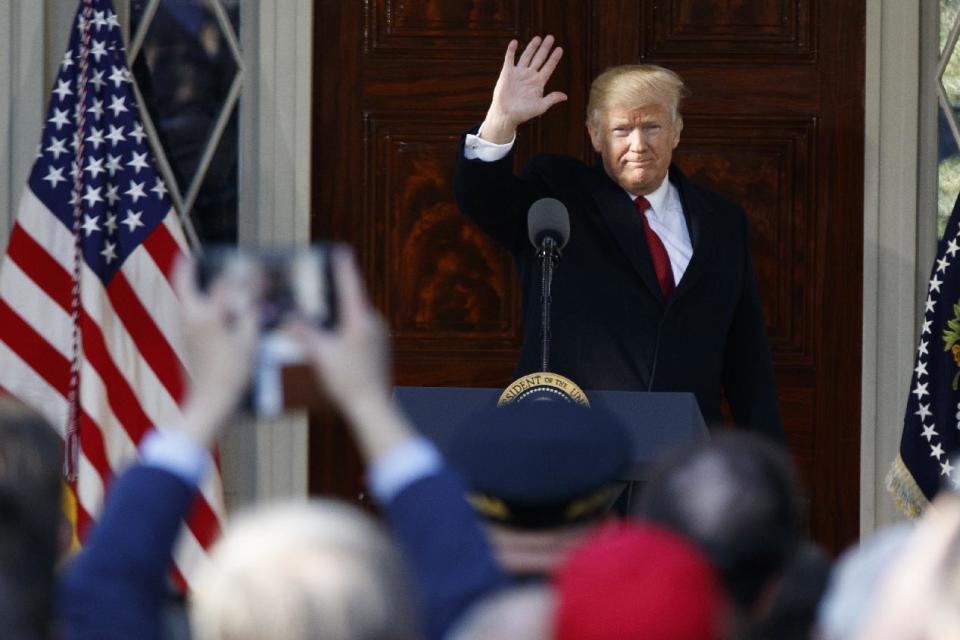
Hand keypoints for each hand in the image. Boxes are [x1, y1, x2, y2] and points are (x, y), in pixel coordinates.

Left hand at [173, 254, 259, 445]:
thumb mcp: (249, 344)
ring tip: (193, 273)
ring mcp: (185, 330)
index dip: (239, 275)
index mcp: (209, 316)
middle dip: (187, 269)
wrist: (209, 401)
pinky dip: (190, 300)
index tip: (250, 267)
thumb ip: (250, 318)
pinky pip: (184, 312)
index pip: (224, 285)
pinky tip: (201, 304)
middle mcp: (192, 318)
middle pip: (184, 285)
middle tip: (191, 256)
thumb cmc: (232, 373)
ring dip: (186, 285)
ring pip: (182, 299)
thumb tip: (252, 304)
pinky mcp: (183, 341)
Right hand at [287, 249, 413, 459]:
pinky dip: (345, 329)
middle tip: (321, 284)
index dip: (344, 267)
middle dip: (336, 293)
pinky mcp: (379, 350)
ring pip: (356, 318)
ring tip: (321, 312)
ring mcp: (379, 337)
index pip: (351, 286)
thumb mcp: (321, 355)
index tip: (341, 250)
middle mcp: (374, 324)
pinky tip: (332, 339)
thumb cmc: (348, 381)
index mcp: (361, 320)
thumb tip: (290, 318)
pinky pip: (360, 331)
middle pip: (353, 301)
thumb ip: (304, 333)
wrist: (371, 407)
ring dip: (340, 314)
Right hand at [480, 35, 566, 143]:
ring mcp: (518, 73)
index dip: (554, 58)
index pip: (548, 67)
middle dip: (545, 48)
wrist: (506, 115)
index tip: (560, 49)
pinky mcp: (507, 73)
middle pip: (539, 58)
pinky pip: (509, 59)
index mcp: (538, 82)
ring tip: (538, 38)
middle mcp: (529, 75)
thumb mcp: (540, 106)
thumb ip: (551, 99)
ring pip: (526, 56)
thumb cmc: (523, 113)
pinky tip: (514, 42)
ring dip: (532, 47)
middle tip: (551, 37)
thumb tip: (565, 96)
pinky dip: (511, 51)